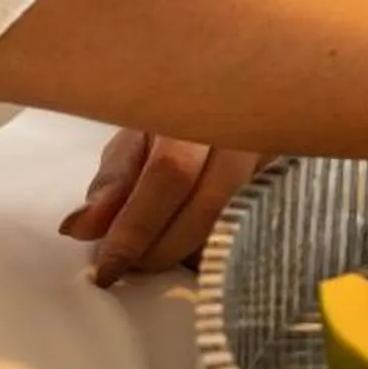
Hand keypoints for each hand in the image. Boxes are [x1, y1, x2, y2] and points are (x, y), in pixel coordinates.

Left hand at [58, 128, 268, 286]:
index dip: (136, 227)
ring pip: (235, 220)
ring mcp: (274, 154)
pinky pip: (253, 229)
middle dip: (161, 247)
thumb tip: (80, 229)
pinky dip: (218, 251)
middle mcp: (244, 127)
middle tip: (131, 266)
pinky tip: (194, 253)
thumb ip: (112, 184)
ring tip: (157, 256)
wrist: (236, 101)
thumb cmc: (178, 120)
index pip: (170, 174)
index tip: (107, 267)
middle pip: (209, 203)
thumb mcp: (136, 139)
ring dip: (189, 252)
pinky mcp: (287, 182)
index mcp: (198, 108)